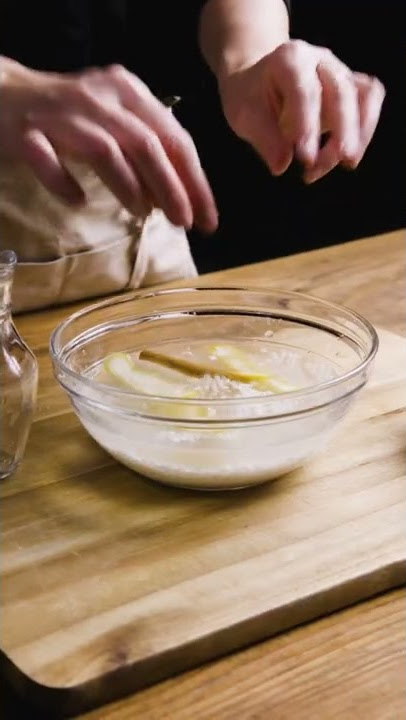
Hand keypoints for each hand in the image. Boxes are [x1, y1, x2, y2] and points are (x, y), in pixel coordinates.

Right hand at [0, 58, 217, 230]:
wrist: (5, 93)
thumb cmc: (71, 114)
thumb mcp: (116, 119)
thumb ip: (146, 149)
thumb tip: (176, 195)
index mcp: (127, 91)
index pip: (173, 136)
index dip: (195, 180)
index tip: (207, 217)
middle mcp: (98, 97)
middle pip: (145, 144)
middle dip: (171, 188)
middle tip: (184, 222)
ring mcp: (61, 114)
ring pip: (105, 151)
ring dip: (129, 188)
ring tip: (143, 214)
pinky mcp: (27, 133)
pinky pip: (47, 161)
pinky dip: (65, 183)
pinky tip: (78, 201)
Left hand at [218, 40, 384, 182]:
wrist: (258, 83)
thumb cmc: (250, 97)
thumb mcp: (244, 115)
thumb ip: (264, 139)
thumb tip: (282, 166)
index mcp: (290, 58)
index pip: (305, 91)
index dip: (307, 126)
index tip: (305, 159)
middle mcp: (319, 60)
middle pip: (341, 92)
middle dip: (339, 134)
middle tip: (321, 167)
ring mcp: (339, 71)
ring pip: (363, 96)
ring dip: (356, 135)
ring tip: (340, 165)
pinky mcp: (351, 86)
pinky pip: (370, 102)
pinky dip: (365, 130)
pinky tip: (348, 157)